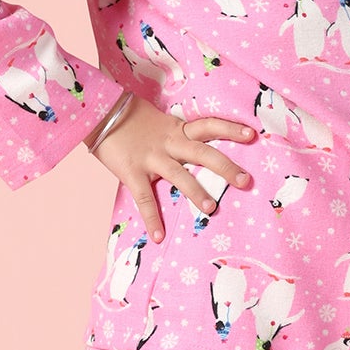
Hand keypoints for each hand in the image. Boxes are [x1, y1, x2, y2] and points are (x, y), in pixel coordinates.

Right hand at [91, 95, 256, 241]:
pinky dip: (152, 218)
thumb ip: (176, 135)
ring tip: (212, 208)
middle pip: (203, 153)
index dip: (230, 129)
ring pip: (180, 175)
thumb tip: (195, 146)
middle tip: (246, 181)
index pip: (209, 125)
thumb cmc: (129, 119)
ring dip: (196, 192)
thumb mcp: (159, 121)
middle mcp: (169, 143)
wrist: (97, 112)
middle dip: (226, 168)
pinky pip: (144, 198)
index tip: (252, 136)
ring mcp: (152, 157)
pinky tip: (158, 237)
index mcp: (177, 129)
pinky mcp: (132, 171)